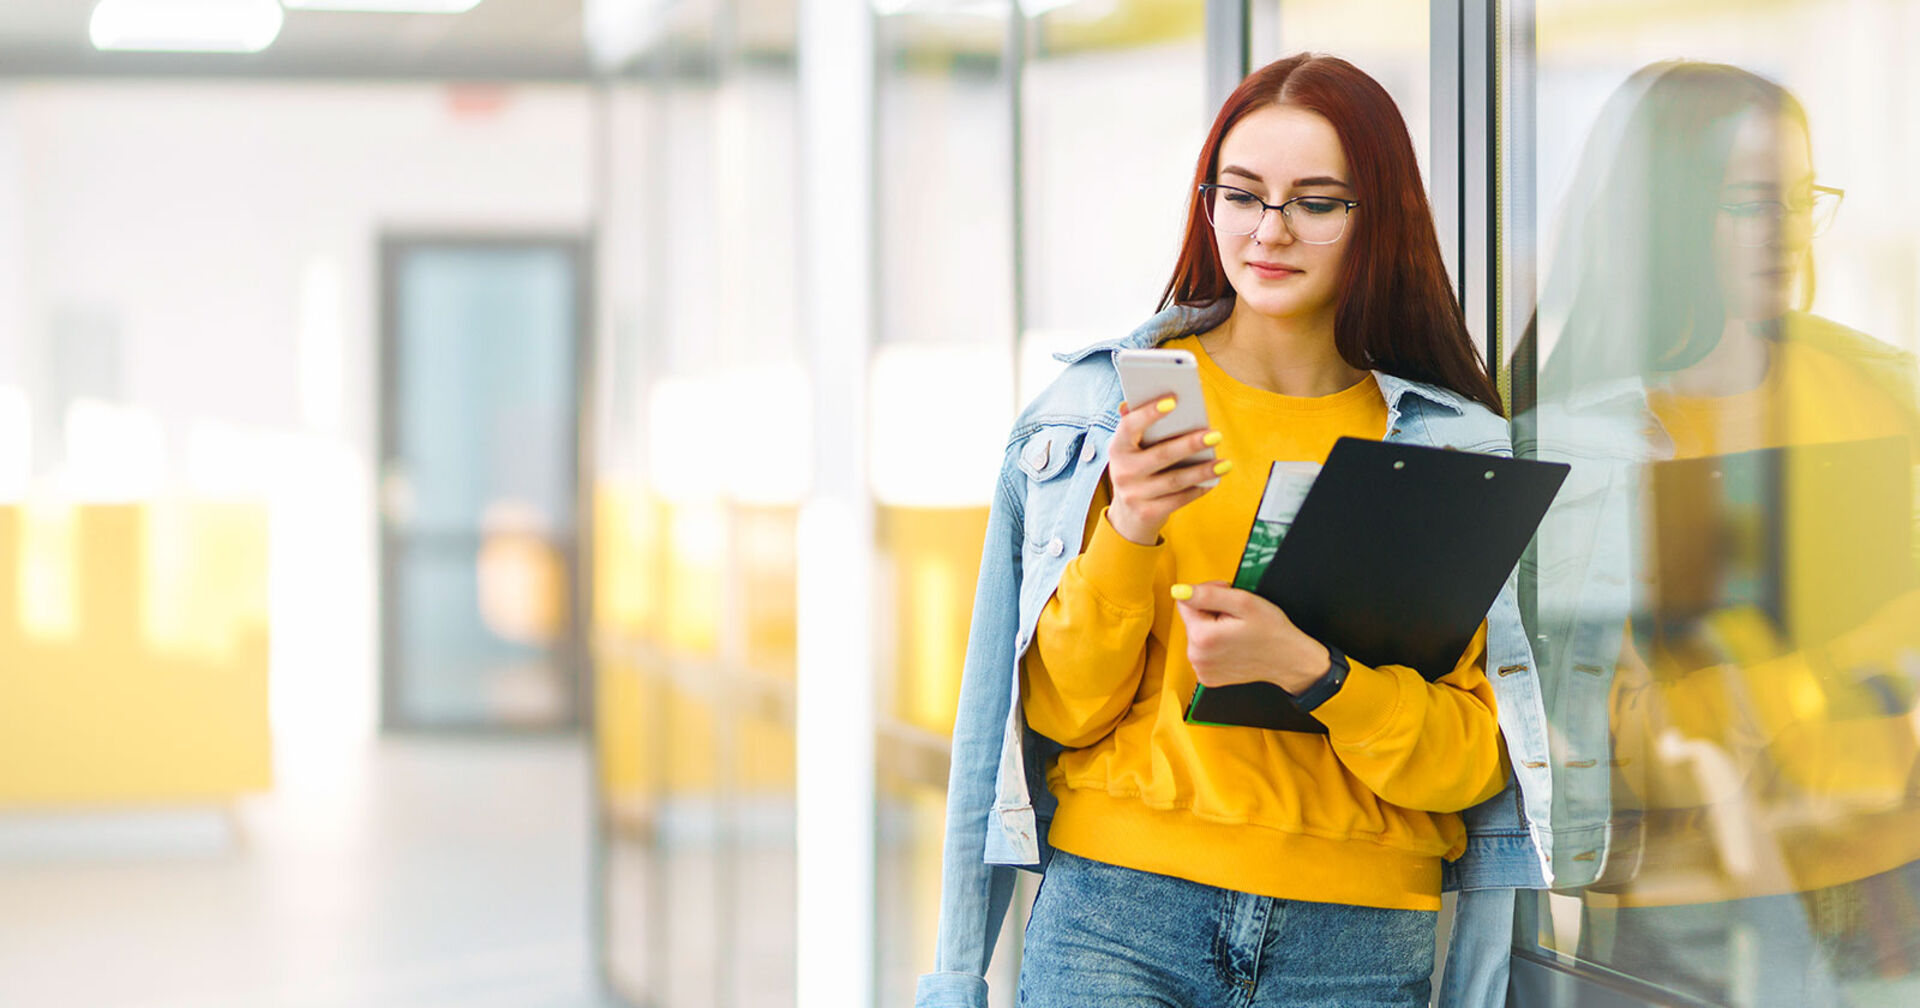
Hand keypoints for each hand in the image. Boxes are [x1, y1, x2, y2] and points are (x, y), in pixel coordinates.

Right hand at [1105, 397, 1228, 544]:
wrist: (1128, 515)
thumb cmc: (1137, 468)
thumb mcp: (1131, 448)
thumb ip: (1137, 425)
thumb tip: (1146, 402)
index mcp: (1118, 448)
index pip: (1129, 426)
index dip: (1149, 413)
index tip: (1173, 401)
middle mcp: (1122, 471)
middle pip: (1161, 455)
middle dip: (1189, 445)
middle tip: (1215, 434)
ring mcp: (1134, 494)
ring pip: (1175, 480)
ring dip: (1202, 471)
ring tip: (1224, 463)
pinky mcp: (1148, 513)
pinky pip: (1179, 499)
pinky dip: (1198, 489)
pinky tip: (1214, 480)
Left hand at [1172, 581, 1329, 693]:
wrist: (1289, 661)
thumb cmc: (1272, 631)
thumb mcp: (1244, 602)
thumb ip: (1208, 594)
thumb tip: (1179, 591)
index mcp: (1202, 637)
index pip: (1185, 602)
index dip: (1208, 594)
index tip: (1227, 599)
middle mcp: (1196, 656)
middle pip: (1191, 619)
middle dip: (1211, 612)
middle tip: (1237, 616)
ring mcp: (1201, 669)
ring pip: (1197, 634)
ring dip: (1214, 628)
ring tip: (1238, 631)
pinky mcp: (1207, 676)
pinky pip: (1203, 651)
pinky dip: (1216, 645)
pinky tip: (1234, 645)